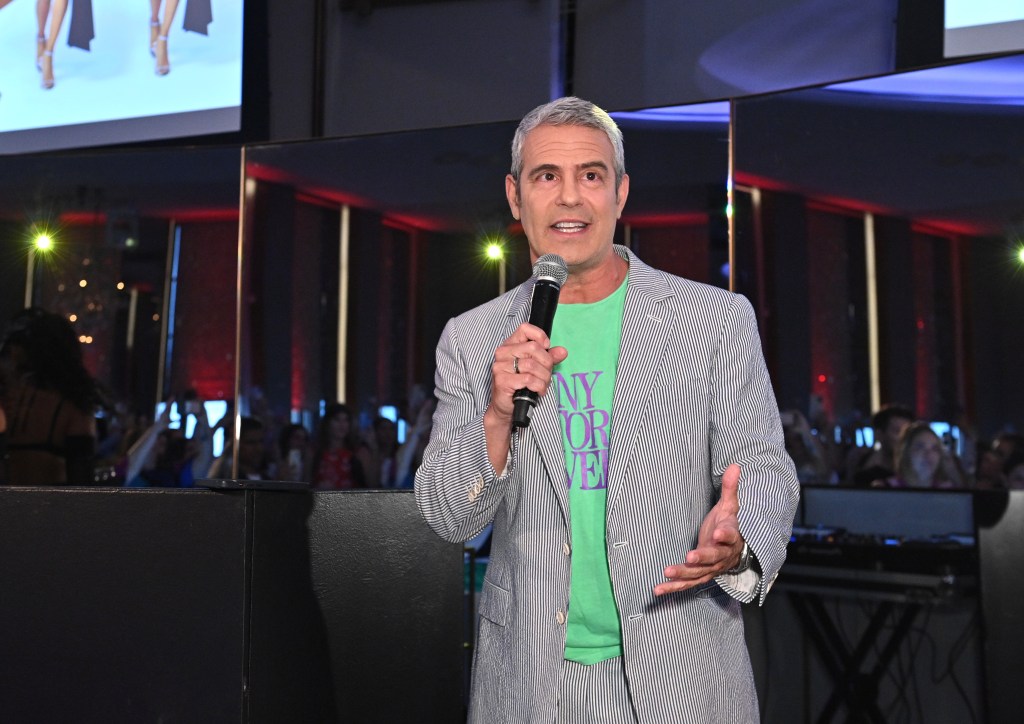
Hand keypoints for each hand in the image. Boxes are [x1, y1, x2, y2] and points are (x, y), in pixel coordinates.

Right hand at [481, 323, 567, 471]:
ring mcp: (500, 366)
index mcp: (510, 345)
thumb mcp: (537, 368)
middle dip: (546, 363)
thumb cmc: (520, 385)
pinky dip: (539, 386)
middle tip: (546, 374)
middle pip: (533, 348)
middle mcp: (503, 353)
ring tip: (542, 385)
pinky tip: (538, 391)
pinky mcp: (502, 381)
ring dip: (544, 377)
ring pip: (532, 365)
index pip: (525, 328)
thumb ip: (549, 358)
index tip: (546, 348)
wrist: (506, 407)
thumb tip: (562, 351)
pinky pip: (529, 379)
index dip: (540, 336)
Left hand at [654, 464, 744, 595]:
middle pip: (713, 558)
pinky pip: (687, 583)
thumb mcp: (730, 506)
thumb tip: (735, 466)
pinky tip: (657, 590)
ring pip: (698, 573)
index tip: (717, 532)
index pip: (730, 536)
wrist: (736, 549)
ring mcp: (710, 568)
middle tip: (690, 557)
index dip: (724, 535)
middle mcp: (722, 555)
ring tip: (667, 573)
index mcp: (731, 537)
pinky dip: (673, 587)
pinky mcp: (700, 575)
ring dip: (683, 574)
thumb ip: (730, 488)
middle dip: (702, 558)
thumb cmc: (729, 524)